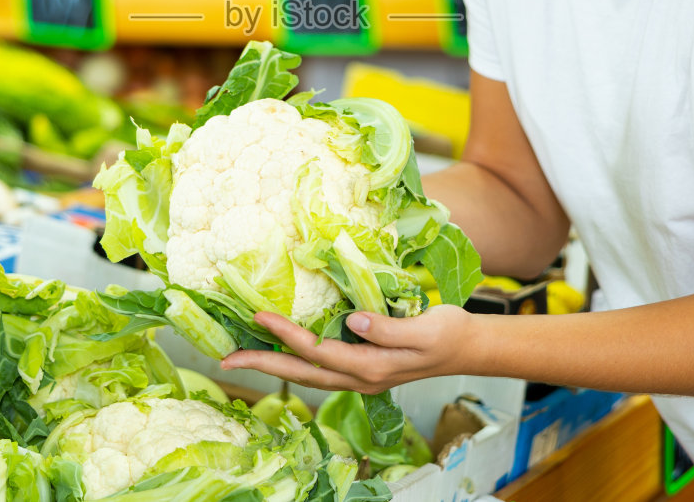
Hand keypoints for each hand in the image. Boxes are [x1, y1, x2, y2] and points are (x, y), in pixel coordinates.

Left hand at [220, 305, 474, 393]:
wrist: (468, 349)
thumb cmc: (449, 334)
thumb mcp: (425, 329)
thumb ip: (387, 329)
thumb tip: (351, 322)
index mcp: (371, 367)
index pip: (318, 351)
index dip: (287, 335)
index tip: (261, 316)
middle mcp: (360, 376)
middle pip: (301, 372)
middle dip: (263, 364)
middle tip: (226, 358)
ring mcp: (360, 375)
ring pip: (307, 375)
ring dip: (274, 365)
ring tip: (242, 356)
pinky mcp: (362, 367)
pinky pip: (319, 368)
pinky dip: (295, 360)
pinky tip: (283, 350)